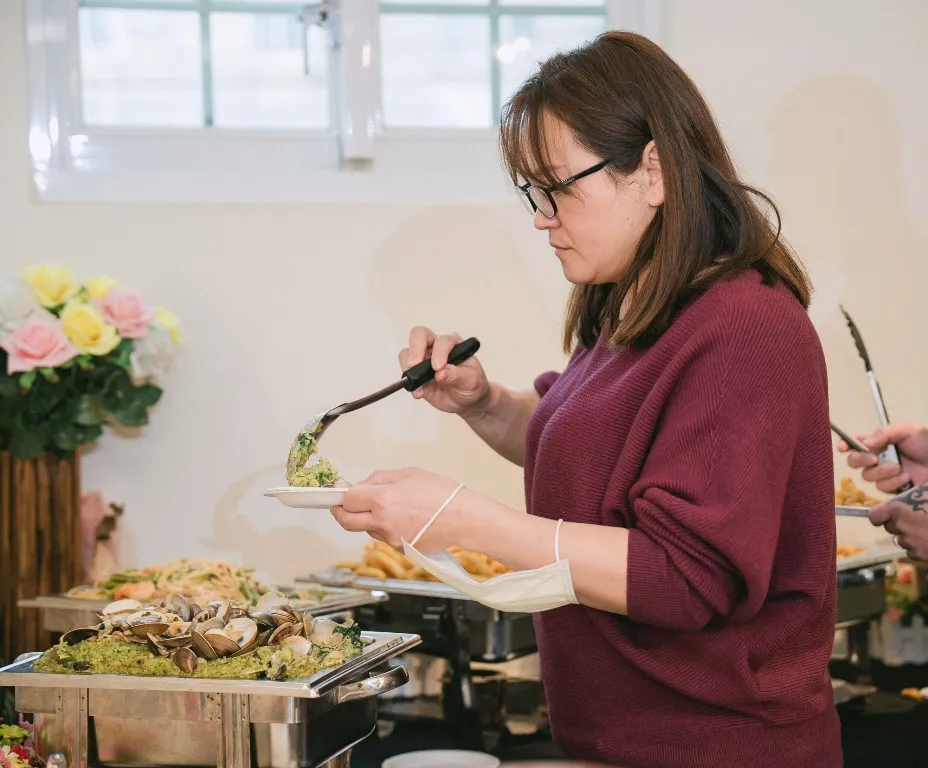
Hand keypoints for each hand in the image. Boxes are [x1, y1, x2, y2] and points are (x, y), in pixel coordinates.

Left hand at [329, 467, 467, 549]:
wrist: (464, 519)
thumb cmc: (442, 493)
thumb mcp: (410, 474)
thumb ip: (381, 478)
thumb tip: (362, 485)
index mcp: (382, 500)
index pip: (348, 500)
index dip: (344, 496)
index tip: (343, 494)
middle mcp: (382, 522)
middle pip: (346, 522)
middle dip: (340, 514)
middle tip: (340, 508)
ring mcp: (391, 539)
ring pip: (367, 530)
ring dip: (368, 520)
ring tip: (388, 509)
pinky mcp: (400, 549)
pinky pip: (385, 538)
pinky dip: (386, 529)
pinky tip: (404, 519)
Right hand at [400, 327, 490, 414]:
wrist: (467, 400)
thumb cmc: (472, 384)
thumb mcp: (471, 379)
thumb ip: (456, 375)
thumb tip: (440, 373)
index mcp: (453, 343)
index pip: (442, 341)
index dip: (439, 353)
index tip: (438, 368)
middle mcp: (436, 347)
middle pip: (419, 335)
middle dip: (415, 349)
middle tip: (415, 365)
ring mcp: (424, 360)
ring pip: (407, 353)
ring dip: (409, 368)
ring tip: (419, 385)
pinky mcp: (416, 375)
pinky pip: (406, 375)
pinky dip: (410, 384)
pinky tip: (419, 393)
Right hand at [837, 423, 927, 492]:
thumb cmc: (925, 443)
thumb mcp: (907, 430)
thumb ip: (884, 433)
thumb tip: (864, 443)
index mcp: (878, 442)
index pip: (854, 443)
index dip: (845, 445)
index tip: (843, 448)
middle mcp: (876, 458)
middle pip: (854, 462)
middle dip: (860, 460)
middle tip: (873, 459)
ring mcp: (883, 474)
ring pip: (867, 477)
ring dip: (881, 472)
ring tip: (898, 468)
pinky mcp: (892, 488)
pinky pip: (882, 488)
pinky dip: (893, 482)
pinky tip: (906, 478)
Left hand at [870, 484, 927, 560]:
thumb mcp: (927, 491)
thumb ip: (918, 492)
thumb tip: (916, 488)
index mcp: (899, 511)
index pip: (874, 516)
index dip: (879, 515)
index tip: (887, 513)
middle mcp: (900, 528)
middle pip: (890, 527)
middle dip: (899, 523)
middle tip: (915, 518)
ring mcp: (910, 544)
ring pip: (902, 540)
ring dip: (910, 536)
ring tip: (926, 529)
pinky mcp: (920, 556)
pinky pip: (913, 552)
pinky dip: (919, 548)